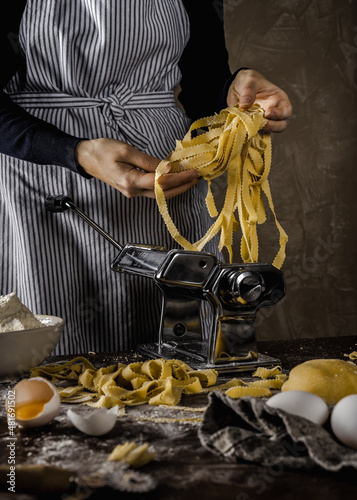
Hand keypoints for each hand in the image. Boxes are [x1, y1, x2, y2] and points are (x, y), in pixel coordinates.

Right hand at [75, 138, 200, 198]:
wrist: (86, 157)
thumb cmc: (102, 150)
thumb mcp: (126, 150)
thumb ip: (148, 161)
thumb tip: (168, 167)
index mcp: (130, 181)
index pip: (161, 182)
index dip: (180, 178)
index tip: (194, 172)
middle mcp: (133, 191)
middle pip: (164, 193)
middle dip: (183, 186)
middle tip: (198, 176)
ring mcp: (133, 192)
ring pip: (160, 194)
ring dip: (177, 187)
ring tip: (191, 177)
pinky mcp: (133, 189)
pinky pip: (154, 189)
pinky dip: (166, 184)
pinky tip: (175, 175)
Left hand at [227, 69, 291, 132]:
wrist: (236, 87)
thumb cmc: (249, 81)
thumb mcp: (250, 81)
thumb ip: (248, 92)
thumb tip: (244, 104)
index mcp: (279, 100)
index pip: (286, 111)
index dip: (279, 114)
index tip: (267, 113)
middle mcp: (274, 112)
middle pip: (280, 126)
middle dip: (271, 126)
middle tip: (260, 123)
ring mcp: (264, 121)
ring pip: (267, 132)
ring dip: (259, 130)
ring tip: (248, 124)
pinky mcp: (253, 126)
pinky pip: (254, 134)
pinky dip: (249, 133)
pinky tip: (242, 128)